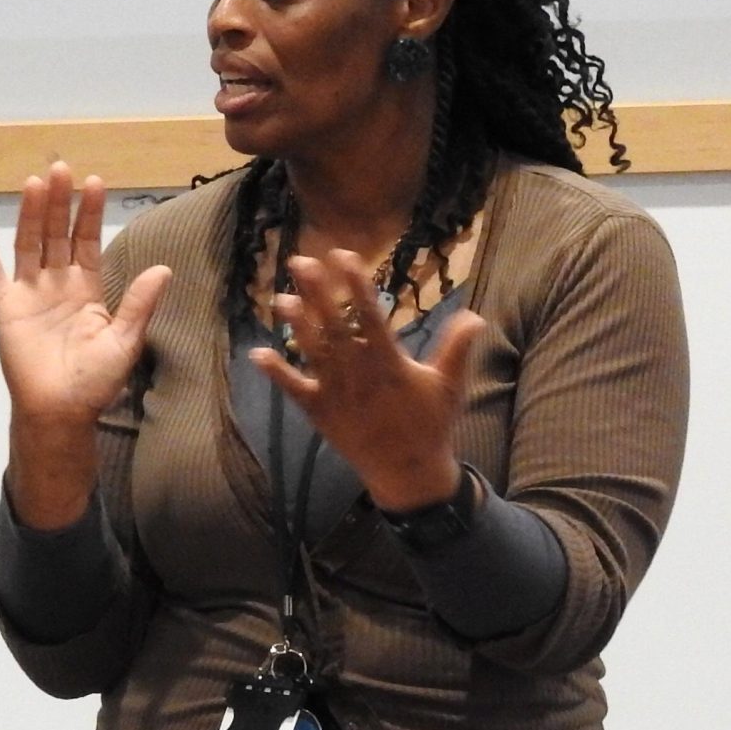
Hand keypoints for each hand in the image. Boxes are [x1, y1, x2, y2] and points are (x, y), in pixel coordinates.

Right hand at [0, 163, 170, 525]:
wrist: (60, 410)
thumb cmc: (95, 381)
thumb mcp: (125, 340)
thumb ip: (139, 302)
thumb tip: (164, 269)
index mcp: (87, 288)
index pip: (87, 240)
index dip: (90, 212)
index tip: (96, 182)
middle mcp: (57, 283)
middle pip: (57, 233)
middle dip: (60, 202)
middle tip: (61, 167)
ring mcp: (29, 293)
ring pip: (29, 243)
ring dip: (31, 214)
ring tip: (35, 182)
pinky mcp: (5, 307)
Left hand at [252, 248, 485, 511]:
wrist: (407, 472)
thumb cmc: (430, 424)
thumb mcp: (449, 386)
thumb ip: (458, 349)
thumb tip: (474, 315)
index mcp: (390, 365)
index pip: (371, 317)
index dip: (356, 286)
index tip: (344, 257)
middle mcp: (359, 376)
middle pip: (335, 328)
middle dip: (318, 294)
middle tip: (301, 262)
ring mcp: (336, 394)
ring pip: (312, 353)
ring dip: (296, 325)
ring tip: (280, 297)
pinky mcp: (320, 413)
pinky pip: (294, 390)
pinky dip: (276, 373)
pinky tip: (256, 352)